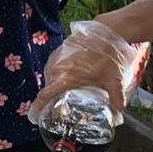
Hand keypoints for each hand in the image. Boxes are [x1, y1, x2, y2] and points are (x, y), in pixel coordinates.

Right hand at [29, 20, 147, 123]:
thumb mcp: (114, 82)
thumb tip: (117, 113)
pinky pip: (53, 69)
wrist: (104, 35)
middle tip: (57, 108)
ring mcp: (56, 60)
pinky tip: (67, 79)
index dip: (38, 106)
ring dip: (54, 86)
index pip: (45, 95)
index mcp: (66, 79)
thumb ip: (116, 100)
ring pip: (50, 78)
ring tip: (62, 93)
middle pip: (48, 88)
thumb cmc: (107, 59)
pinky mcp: (58, 53)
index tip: (34, 116)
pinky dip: (57, 76)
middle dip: (50, 99)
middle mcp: (57, 70)